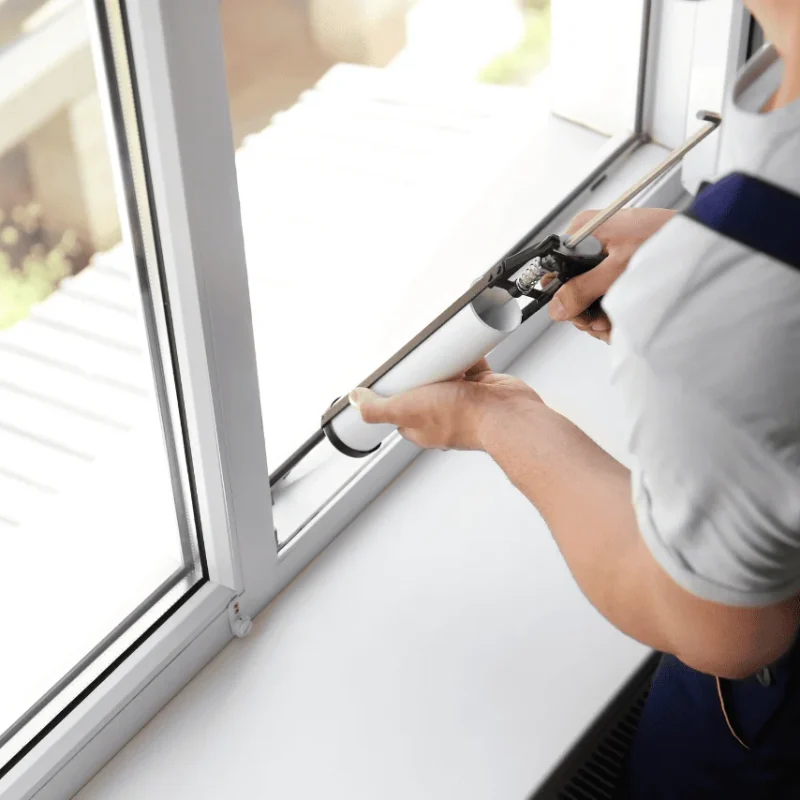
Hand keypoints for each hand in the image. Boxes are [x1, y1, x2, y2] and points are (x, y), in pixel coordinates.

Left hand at [349, 360, 542, 451]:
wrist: (505, 414)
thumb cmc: (462, 418)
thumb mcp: (406, 409)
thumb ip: (377, 408)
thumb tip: (355, 401)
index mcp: (421, 425)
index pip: (397, 409)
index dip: (391, 393)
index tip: (386, 377)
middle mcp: (443, 414)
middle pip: (423, 388)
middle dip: (420, 372)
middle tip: (413, 356)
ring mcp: (464, 401)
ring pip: (447, 375)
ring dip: (442, 362)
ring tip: (435, 349)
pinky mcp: (482, 386)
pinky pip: (470, 365)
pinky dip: (466, 355)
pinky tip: (461, 345)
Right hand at [549, 208, 675, 341]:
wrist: (705, 235)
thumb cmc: (665, 238)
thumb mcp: (618, 269)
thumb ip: (583, 289)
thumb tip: (557, 306)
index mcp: (583, 232)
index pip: (554, 268)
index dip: (561, 295)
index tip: (576, 313)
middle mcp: (591, 243)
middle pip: (571, 287)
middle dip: (586, 311)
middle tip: (602, 323)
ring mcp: (606, 256)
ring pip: (589, 295)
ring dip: (602, 316)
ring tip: (618, 323)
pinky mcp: (621, 268)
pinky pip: (606, 294)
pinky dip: (615, 310)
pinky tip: (625, 319)